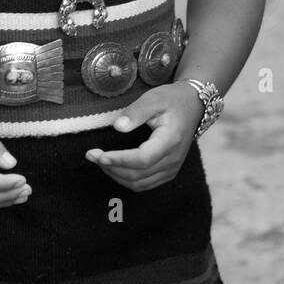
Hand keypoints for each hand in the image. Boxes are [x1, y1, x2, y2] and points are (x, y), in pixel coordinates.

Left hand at [84, 82, 204, 191]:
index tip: (99, 154)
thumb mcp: (153, 98)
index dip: (119, 160)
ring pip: (139, 183)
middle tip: (91, 154)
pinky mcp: (168, 172)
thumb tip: (118, 127)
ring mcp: (172, 169)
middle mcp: (173, 159)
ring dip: (115, 175)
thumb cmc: (171, 100)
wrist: (192, 106)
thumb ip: (136, 112)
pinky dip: (125, 179)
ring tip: (99, 160)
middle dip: (111, 167)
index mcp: (170, 140)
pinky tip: (113, 167)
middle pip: (138, 174)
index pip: (143, 159)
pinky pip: (144, 184)